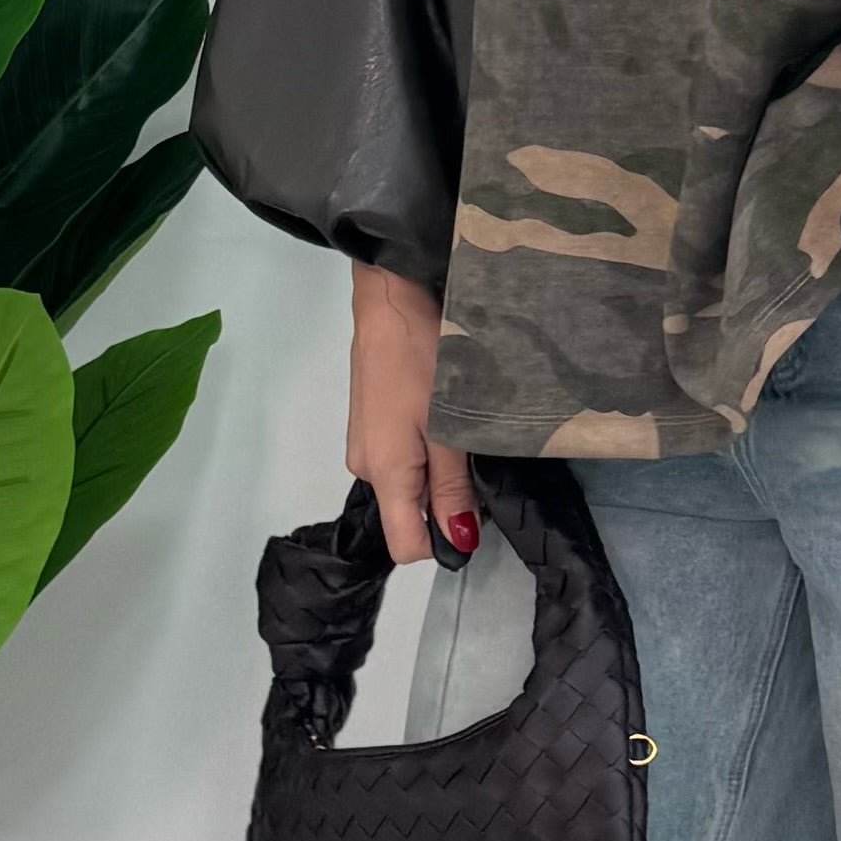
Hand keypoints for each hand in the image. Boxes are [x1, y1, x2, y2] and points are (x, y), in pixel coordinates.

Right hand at [347, 261, 479, 564]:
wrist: (391, 296)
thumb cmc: (423, 356)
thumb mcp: (448, 425)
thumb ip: (452, 486)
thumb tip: (459, 542)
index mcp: (383, 474)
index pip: (404, 545)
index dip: (443, 541)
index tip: (475, 509)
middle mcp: (365, 468)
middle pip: (408, 513)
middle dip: (445, 499)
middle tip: (474, 454)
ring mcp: (364, 443)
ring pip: (407, 483)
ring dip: (436, 470)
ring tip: (460, 428)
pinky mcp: (369, 422)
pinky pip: (400, 457)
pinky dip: (424, 449)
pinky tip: (440, 414)